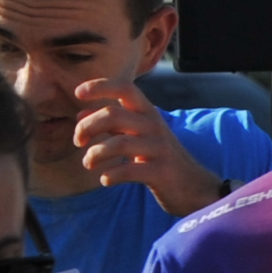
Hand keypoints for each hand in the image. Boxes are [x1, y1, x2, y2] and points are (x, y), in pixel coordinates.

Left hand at [70, 77, 225, 217]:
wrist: (193, 185)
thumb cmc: (157, 156)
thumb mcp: (135, 135)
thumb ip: (109, 124)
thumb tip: (80, 114)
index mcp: (147, 113)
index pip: (125, 88)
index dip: (101, 86)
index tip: (78, 92)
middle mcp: (153, 126)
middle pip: (113, 115)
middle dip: (86, 127)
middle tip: (79, 142)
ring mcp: (158, 148)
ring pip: (119, 143)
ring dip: (94, 154)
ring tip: (89, 163)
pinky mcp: (160, 172)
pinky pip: (129, 170)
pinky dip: (110, 175)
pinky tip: (106, 179)